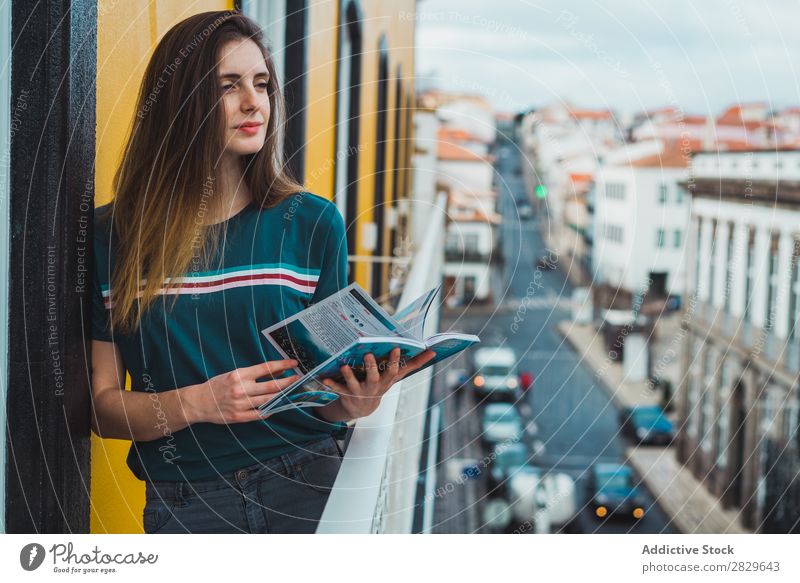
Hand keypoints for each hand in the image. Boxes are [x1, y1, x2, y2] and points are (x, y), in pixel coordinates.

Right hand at [187, 359, 299, 423]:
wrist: (198, 402)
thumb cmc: (217, 386)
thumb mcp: (234, 374)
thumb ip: (253, 374)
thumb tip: (276, 372)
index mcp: (239, 375)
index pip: (266, 368)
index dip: (282, 365)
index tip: (294, 363)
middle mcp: (241, 389)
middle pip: (272, 386)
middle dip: (289, 382)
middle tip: (299, 379)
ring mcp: (240, 404)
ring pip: (268, 400)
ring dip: (282, 396)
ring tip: (291, 392)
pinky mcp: (239, 417)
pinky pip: (260, 414)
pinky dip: (270, 410)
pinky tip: (276, 406)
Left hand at [320, 347, 435, 419]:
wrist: (362, 408)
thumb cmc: (381, 384)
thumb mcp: (396, 376)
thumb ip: (414, 363)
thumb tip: (434, 351)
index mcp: (386, 381)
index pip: (393, 371)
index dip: (395, 361)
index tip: (396, 348)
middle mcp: (373, 387)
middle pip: (374, 378)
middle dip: (371, 367)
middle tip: (368, 355)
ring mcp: (359, 392)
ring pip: (354, 384)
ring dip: (349, 376)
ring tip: (344, 366)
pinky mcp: (345, 394)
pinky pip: (337, 389)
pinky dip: (331, 384)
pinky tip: (323, 378)